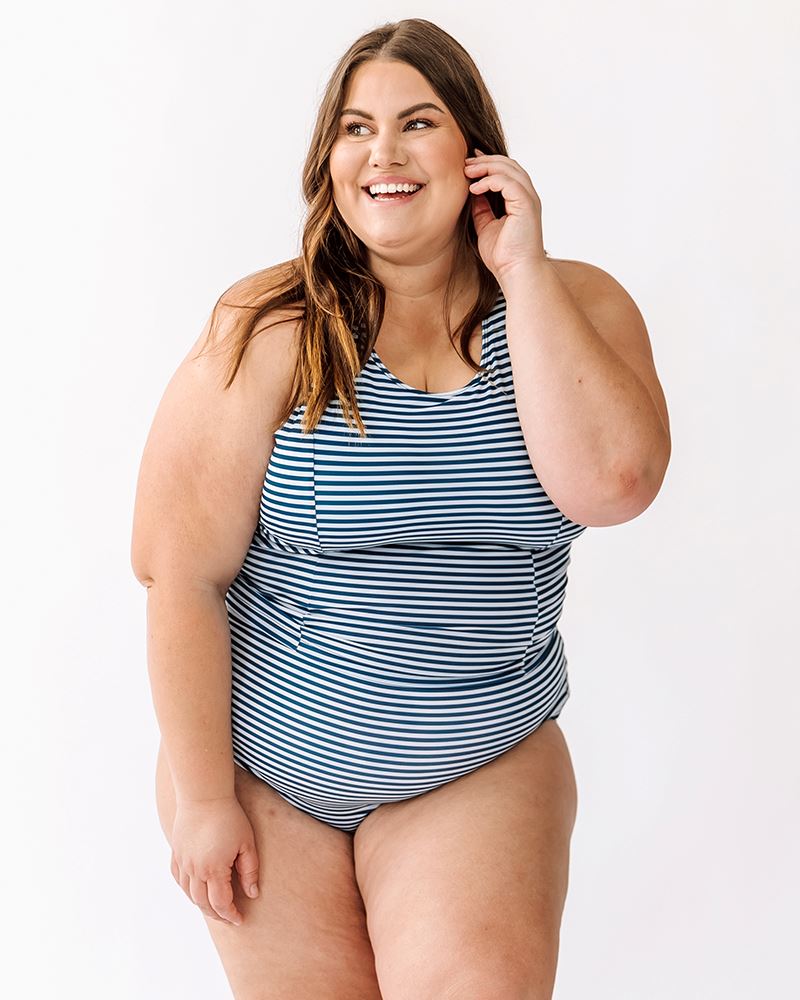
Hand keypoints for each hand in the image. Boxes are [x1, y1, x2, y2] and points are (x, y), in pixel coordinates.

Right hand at [169, 796, 259, 924]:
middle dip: (217, 914)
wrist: (204, 795)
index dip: (231, 914)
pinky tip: (195, 890)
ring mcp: (183, 862)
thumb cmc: (230, 817)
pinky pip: (178, 879)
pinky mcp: (176, 852)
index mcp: (214, 870)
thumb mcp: (246, 843)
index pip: (221, 903)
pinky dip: (187, 889)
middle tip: (228, 917)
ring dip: (201, 904)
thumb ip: (250, 870)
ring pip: (189, 894)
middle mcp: (195, 870)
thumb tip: (252, 893)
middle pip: (203, 903)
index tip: (239, 919)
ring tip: (214, 907)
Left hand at [464, 147, 547, 282]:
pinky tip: (474, 188)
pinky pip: (507, 182)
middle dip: (486, 160)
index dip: (489, 163)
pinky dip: (489, 180)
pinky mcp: (526, 204)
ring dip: (486, 166)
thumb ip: (482, 209)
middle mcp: (527, 197)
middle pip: (509, 165)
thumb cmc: (504, 257)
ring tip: (467, 171)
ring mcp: (529, 199)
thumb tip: (473, 193)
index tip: (469, 163)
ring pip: (509, 169)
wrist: (516, 273)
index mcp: (520, 201)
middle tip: (465, 163)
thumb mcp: (486, 227)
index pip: (507, 172)